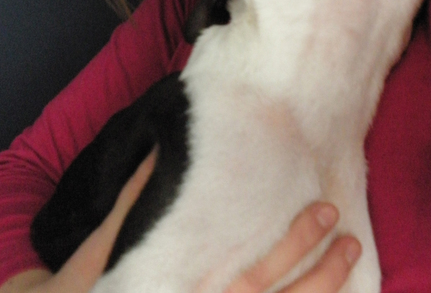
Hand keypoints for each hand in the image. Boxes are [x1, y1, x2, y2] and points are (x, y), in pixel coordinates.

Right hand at [0, 153, 359, 292]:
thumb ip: (134, 203)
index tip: (324, 212)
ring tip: (348, 259)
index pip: (255, 276)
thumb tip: (158, 151)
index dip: (295, 245)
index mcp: (185, 291)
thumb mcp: (104, 247)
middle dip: (319, 272)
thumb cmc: (82, 288)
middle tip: (348, 236)